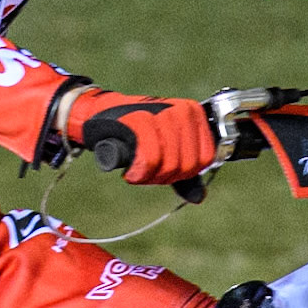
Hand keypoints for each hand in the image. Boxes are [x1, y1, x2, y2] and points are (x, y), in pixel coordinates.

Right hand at [65, 89, 214, 184]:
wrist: (102, 117)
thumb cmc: (136, 134)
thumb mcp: (166, 151)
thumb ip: (184, 172)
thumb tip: (199, 197)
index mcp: (194, 114)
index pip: (205, 159)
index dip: (184, 173)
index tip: (163, 169)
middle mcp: (182, 110)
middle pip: (187, 164)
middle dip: (164, 176)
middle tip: (146, 170)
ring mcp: (162, 112)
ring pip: (170, 163)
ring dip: (150, 175)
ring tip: (137, 168)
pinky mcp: (139, 119)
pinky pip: (151, 159)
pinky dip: (139, 172)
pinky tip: (130, 171)